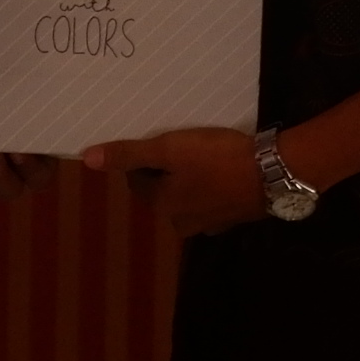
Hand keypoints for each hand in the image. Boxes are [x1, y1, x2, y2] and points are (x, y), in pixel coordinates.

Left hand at [80, 125, 264, 236]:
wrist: (273, 173)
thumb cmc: (217, 158)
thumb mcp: (169, 149)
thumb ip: (129, 154)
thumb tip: (86, 159)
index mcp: (162, 205)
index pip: (136, 179)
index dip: (143, 156)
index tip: (158, 137)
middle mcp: (181, 221)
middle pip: (162, 189)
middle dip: (166, 168)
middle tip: (182, 142)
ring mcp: (209, 223)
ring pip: (187, 194)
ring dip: (190, 176)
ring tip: (204, 151)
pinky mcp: (233, 217)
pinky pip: (212, 198)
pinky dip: (213, 184)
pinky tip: (224, 167)